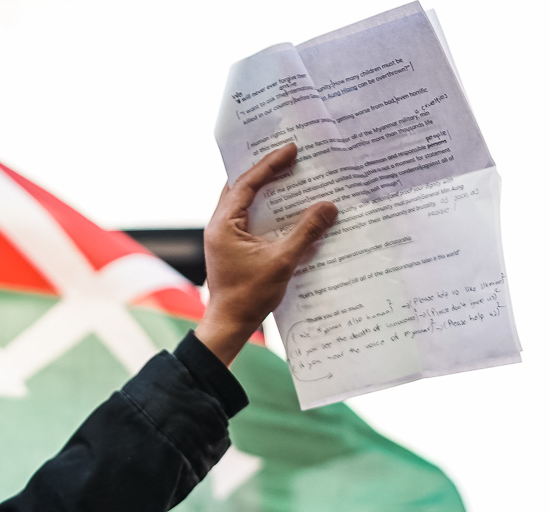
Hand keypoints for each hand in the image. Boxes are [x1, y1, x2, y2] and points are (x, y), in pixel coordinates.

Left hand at [195, 142, 338, 364]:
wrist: (230, 324)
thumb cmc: (249, 296)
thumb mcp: (282, 261)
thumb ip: (305, 231)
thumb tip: (328, 207)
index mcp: (224, 224)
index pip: (246, 183)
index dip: (270, 164)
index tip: (291, 149)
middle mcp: (219, 226)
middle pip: (241, 187)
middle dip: (266, 171)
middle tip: (289, 156)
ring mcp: (224, 237)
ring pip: (244, 203)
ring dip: (265, 189)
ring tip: (289, 175)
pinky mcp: (232, 247)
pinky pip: (249, 219)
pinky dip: (266, 210)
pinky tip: (285, 209)